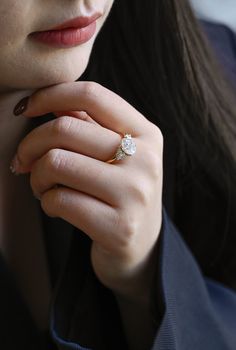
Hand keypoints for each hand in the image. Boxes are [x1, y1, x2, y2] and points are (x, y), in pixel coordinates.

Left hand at [12, 82, 162, 300]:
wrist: (141, 246)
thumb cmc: (120, 192)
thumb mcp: (115, 154)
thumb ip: (89, 125)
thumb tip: (51, 101)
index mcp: (146, 134)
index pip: (92, 95)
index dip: (50, 95)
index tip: (26, 109)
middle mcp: (145, 161)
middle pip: (65, 129)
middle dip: (30, 144)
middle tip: (24, 161)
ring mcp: (134, 195)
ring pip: (56, 163)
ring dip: (37, 177)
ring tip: (43, 187)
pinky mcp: (118, 228)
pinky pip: (59, 200)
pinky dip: (46, 202)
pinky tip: (57, 208)